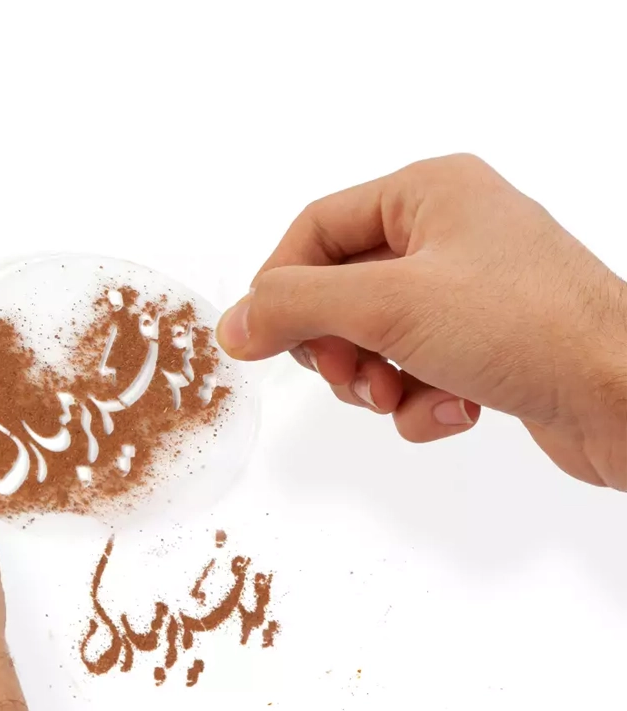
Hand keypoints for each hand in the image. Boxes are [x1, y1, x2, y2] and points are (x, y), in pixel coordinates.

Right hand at [217, 154, 626, 488]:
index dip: (279, 286)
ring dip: (377, 382)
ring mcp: (466, 293)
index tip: (259, 340)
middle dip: (338, 347)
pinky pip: (414, 373)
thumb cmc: (524, 326)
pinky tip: (457, 408)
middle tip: (353, 376)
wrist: (625, 395)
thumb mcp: (388, 305)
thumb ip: (296, 308)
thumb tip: (230, 325)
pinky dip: (420, 402)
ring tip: (406, 395)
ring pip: (373, 341)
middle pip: (340, 291)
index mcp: (427, 194)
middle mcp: (446, 235)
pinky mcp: (483, 345)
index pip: (315, 230)